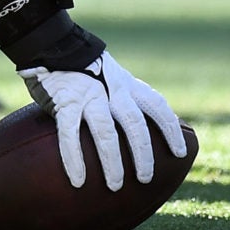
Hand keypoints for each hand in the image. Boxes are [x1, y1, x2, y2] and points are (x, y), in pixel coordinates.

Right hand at [18, 50, 187, 191]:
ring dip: (113, 161)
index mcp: (126, 83)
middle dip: (143, 153)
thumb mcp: (111, 77)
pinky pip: (70, 134)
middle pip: (134, 123)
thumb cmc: (83, 69)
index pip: (156, 105)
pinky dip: (75, 158)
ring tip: (115, 186)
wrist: (50, 43)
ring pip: (106, 131)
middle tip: (145, 178)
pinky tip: (78, 180)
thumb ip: (123, 97)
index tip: (180, 152)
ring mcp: (88, 94)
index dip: (170, 128)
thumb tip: (139, 131)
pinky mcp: (64, 100)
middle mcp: (111, 88)